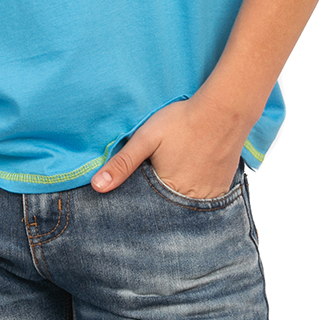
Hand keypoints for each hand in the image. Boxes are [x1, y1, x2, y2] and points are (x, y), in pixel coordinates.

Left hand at [90, 95, 245, 197]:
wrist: (223, 112)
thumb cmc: (181, 122)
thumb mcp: (146, 138)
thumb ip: (122, 163)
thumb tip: (97, 186)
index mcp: (167, 191)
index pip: (147, 206)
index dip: (141, 197)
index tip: (141, 183)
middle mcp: (190, 200)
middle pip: (168, 207)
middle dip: (160, 198)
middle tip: (162, 171)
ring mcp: (209, 197)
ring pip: (187, 204)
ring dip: (178, 196)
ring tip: (178, 171)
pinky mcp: (223, 188)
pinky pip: (205, 200)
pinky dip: (197, 191)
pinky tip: (194, 173)